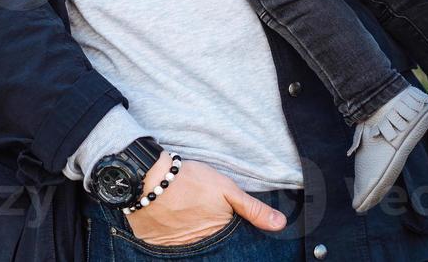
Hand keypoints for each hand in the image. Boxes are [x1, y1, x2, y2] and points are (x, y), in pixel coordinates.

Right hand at [125, 155, 285, 245]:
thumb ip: (253, 208)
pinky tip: (173, 225)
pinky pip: (170, 248)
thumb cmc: (189, 181)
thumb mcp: (226, 189)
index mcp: (217, 234)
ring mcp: (177, 248)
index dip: (229, 235)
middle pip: (211, 246)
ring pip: (191, 248)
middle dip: (212, 240)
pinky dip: (173, 240)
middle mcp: (198, 246)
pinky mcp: (157, 246)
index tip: (223, 224)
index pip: (230, 243)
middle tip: (202, 219)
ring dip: (193, 239)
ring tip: (189, 220)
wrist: (148, 179)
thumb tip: (280, 224)